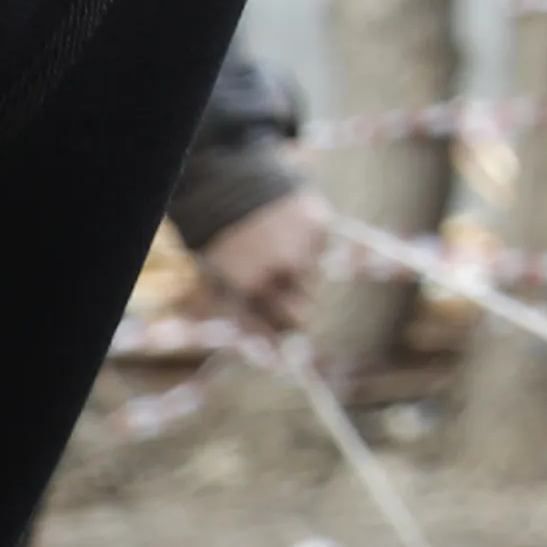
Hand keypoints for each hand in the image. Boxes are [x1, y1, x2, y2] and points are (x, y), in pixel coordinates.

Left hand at [186, 187, 330, 337]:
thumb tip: (276, 357)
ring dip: (299, 277)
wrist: (231, 189)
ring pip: (314, 282)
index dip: (283, 334)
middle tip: (277, 297)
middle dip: (294, 311)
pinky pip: (323, 251)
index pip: (284, 328)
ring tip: (276, 255)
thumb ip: (249, 322)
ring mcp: (305, 245)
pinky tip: (288, 234)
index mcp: (254, 287)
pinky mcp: (321, 224)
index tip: (281, 337)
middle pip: (305, 311)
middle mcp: (283, 268)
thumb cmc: (224, 247)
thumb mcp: (223, 286)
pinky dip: (309, 247)